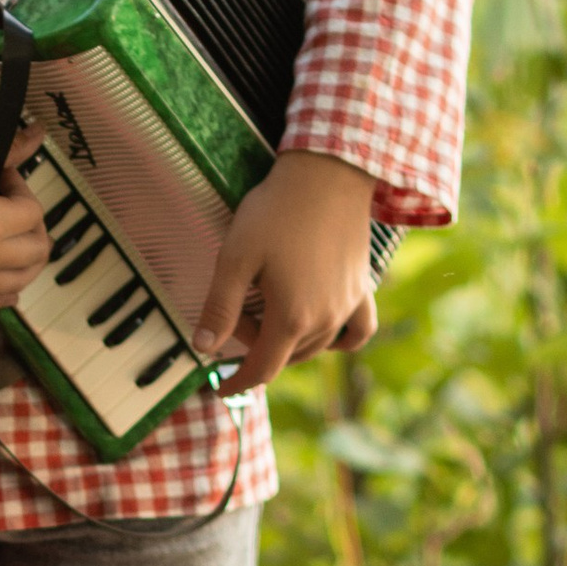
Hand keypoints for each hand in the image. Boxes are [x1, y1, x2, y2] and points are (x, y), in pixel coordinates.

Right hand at [0, 129, 49, 310]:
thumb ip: (6, 149)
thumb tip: (40, 133)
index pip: (33, 212)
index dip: (20, 187)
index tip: (0, 174)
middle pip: (35, 252)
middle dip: (31, 224)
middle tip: (10, 204)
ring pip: (18, 283)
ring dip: (24, 258)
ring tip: (10, 236)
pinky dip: (3, 295)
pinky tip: (8, 284)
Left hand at [193, 151, 379, 389]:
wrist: (326, 177)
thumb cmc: (275, 213)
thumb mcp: (234, 259)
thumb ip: (219, 308)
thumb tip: (203, 347)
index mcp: (292, 318)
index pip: (262, 368)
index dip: (238, 383)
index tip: (221, 388)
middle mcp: (326, 320)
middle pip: (286, 355)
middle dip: (254, 347)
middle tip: (234, 315)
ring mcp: (349, 305)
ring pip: (316, 346)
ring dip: (287, 342)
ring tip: (262, 309)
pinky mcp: (363, 288)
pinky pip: (357, 331)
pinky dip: (339, 339)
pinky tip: (321, 330)